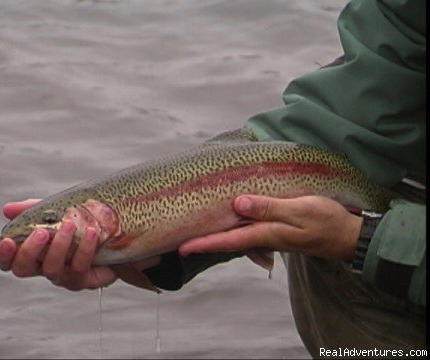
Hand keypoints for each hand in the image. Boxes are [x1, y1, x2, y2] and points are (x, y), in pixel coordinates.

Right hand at [0, 199, 159, 290]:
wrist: (117, 235)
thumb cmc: (82, 223)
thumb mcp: (58, 211)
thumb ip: (34, 210)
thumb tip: (6, 209)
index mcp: (34, 252)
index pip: (9, 260)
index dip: (3, 254)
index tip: (6, 241)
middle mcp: (45, 267)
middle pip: (24, 269)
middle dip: (30, 250)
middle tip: (42, 232)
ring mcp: (65, 276)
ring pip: (53, 269)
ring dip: (60, 246)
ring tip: (71, 224)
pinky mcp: (85, 280)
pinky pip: (80, 269)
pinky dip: (85, 249)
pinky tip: (92, 232)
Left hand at [178, 195, 362, 260]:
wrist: (347, 236)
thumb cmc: (326, 221)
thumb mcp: (300, 210)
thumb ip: (269, 208)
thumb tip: (237, 205)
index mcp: (266, 234)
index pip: (228, 240)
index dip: (204, 243)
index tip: (182, 248)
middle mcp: (263, 238)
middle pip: (227, 242)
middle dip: (203, 243)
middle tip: (180, 243)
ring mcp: (269, 237)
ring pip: (236, 238)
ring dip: (215, 238)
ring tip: (196, 233)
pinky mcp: (275, 232)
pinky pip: (248, 233)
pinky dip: (233, 230)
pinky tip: (229, 223)